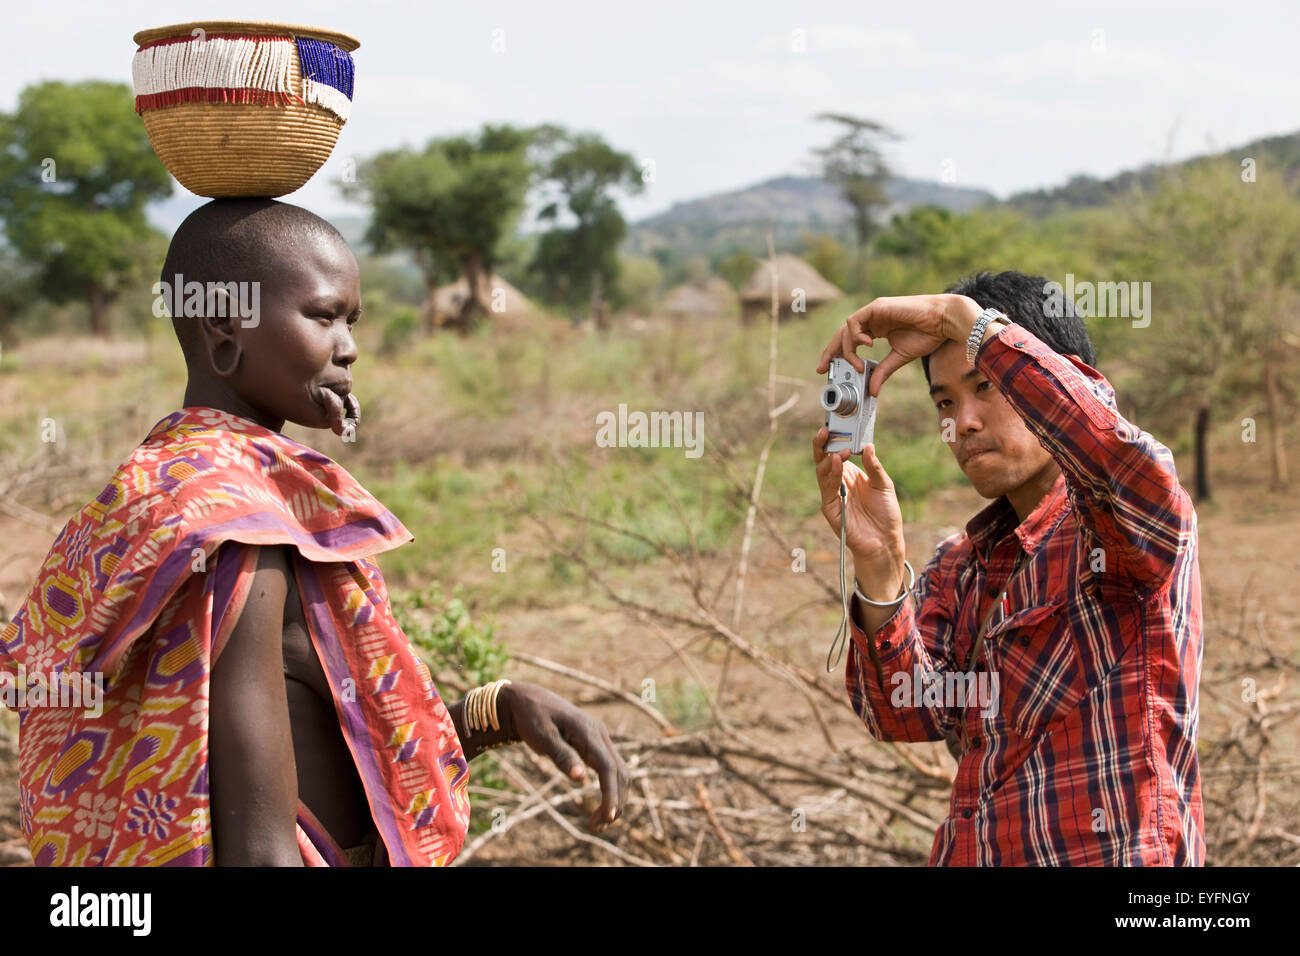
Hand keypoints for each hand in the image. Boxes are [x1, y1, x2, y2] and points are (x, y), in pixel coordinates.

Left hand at [499, 682, 629, 832]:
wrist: (528, 700)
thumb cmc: (532, 719)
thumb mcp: (541, 737)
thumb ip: (561, 756)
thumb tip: (580, 779)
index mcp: (588, 732)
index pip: (608, 767)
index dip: (611, 794)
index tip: (607, 818)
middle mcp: (600, 734)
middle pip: (619, 772)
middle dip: (614, 802)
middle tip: (596, 828)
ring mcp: (600, 739)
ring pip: (619, 772)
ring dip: (614, 798)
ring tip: (597, 824)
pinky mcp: (595, 745)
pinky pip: (610, 769)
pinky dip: (609, 790)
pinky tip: (598, 807)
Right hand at [811, 431, 904, 592]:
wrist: (885, 540)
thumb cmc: (885, 513)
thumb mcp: (884, 484)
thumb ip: (874, 467)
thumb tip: (868, 446)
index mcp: (850, 474)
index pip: (837, 452)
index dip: (835, 440)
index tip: (836, 426)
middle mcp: (838, 482)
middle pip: (824, 459)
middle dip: (822, 444)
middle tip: (826, 430)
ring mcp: (832, 495)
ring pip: (822, 471)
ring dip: (827, 457)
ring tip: (837, 447)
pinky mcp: (830, 508)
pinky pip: (827, 488)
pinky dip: (831, 474)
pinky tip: (837, 462)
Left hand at [816, 293, 977, 396]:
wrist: (944, 320)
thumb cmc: (928, 335)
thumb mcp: (900, 358)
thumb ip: (883, 371)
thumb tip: (872, 391)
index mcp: (877, 329)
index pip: (850, 340)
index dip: (836, 353)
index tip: (826, 369)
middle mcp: (872, 319)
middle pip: (842, 334)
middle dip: (830, 352)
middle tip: (822, 368)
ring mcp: (874, 312)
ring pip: (846, 329)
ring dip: (848, 349)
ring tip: (857, 364)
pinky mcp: (877, 307)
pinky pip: (855, 321)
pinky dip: (855, 335)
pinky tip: (867, 345)